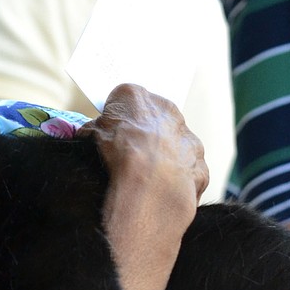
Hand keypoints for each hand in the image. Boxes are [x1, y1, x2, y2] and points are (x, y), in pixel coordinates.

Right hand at [85, 83, 208, 233]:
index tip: (111, 133)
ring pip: (174, 144)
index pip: (124, 99)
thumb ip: (94, 131)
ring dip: (163, 156)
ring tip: (146, 178)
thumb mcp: (90, 138)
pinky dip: (177, 179)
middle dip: (143, 133)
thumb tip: (90, 134)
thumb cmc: (116, 157)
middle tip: (128, 155)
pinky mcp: (199, 165)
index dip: (117, 117)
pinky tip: (162, 192)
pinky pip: (187, 170)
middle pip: (154, 118)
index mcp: (136, 97)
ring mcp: (187, 138)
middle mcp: (166, 111)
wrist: (150, 186)